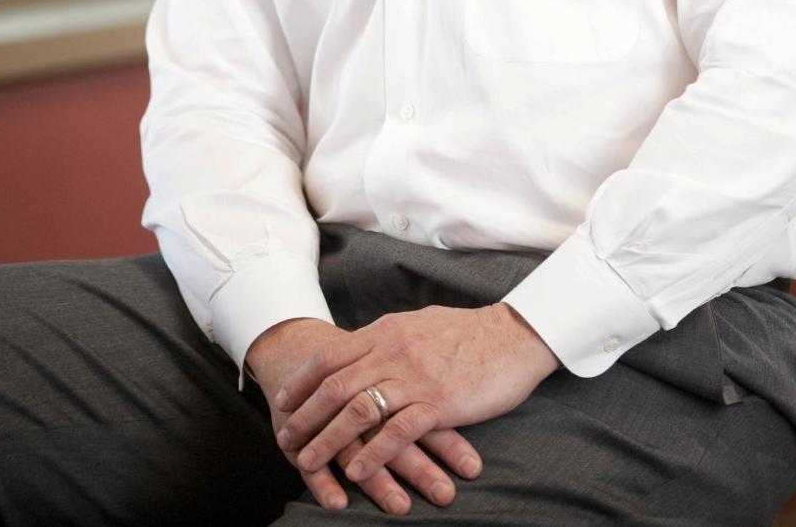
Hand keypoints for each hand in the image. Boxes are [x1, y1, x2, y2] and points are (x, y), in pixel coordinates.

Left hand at [274, 303, 558, 486]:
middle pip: (335, 385)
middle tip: (284, 439)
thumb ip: (390, 337)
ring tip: (308, 463)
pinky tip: (357, 472)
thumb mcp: (419, 324)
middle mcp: (394, 351)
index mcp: (387, 331)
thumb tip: (366, 346)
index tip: (282, 399)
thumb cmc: (469, 332)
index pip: (330, 354)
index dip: (301, 379)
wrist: (513, 335)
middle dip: (304, 416)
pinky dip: (372, 454)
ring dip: (328, 440)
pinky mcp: (439, 403)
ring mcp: (415, 377)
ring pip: (358, 410)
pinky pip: (397, 432)